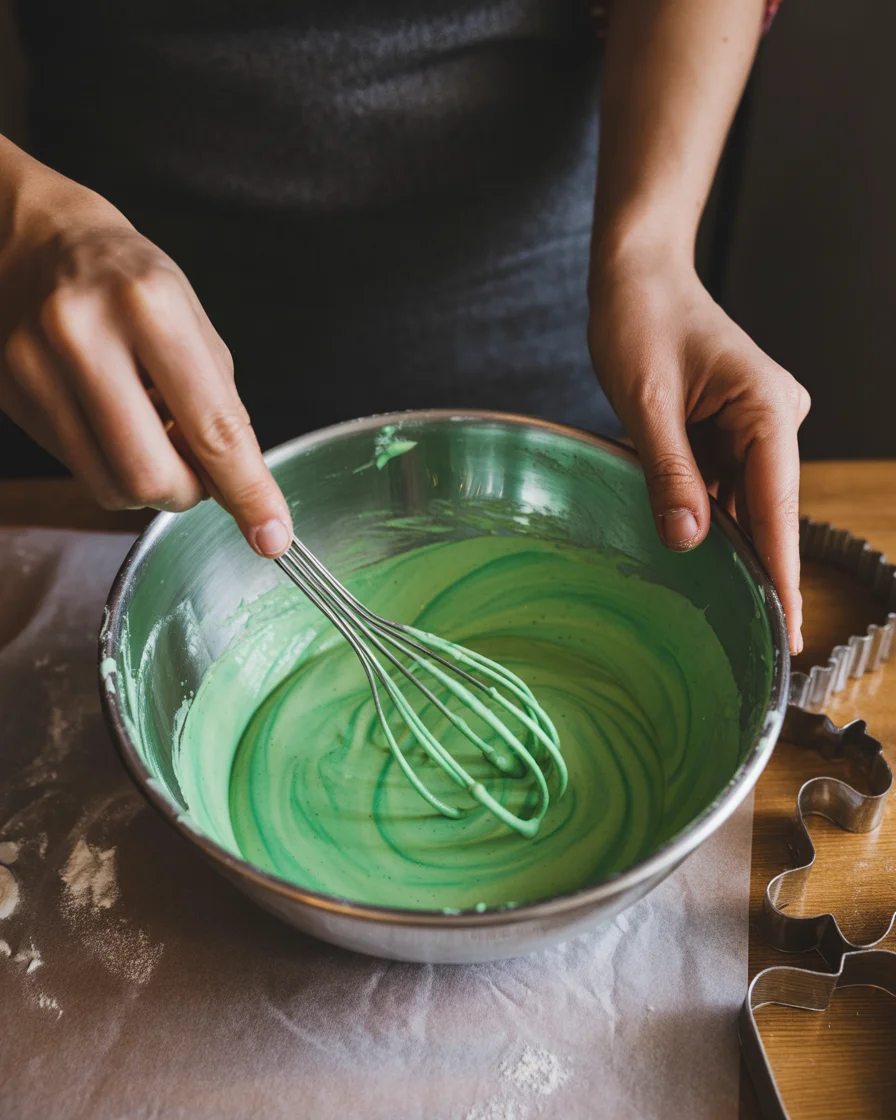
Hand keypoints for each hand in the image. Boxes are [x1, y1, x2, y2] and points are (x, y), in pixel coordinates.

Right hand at [0, 170, 291, 556]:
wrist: (36, 238)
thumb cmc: (129, 280)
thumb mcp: (193, 322)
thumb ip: (221, 407)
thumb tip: (241, 489)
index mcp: (150, 306)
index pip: (212, 427)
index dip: (248, 492)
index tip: (272, 535)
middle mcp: (83, 333)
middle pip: (150, 475)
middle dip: (188, 494)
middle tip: (199, 473)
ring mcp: (34, 364)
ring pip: (109, 485)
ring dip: (149, 485)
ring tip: (154, 437)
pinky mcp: (9, 393)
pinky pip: (77, 468)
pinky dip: (112, 465)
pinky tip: (115, 424)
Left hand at [588, 249, 809, 653]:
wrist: (637, 274)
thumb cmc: (641, 319)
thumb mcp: (646, 401)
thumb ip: (669, 473)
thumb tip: (690, 543)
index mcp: (767, 408)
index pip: (779, 508)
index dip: (781, 574)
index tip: (790, 630)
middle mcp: (775, 418)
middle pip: (768, 511)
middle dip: (757, 569)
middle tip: (759, 642)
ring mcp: (756, 424)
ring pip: (744, 502)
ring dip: (724, 541)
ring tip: (718, 602)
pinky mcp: (732, 428)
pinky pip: (723, 484)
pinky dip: (705, 512)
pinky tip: (691, 545)